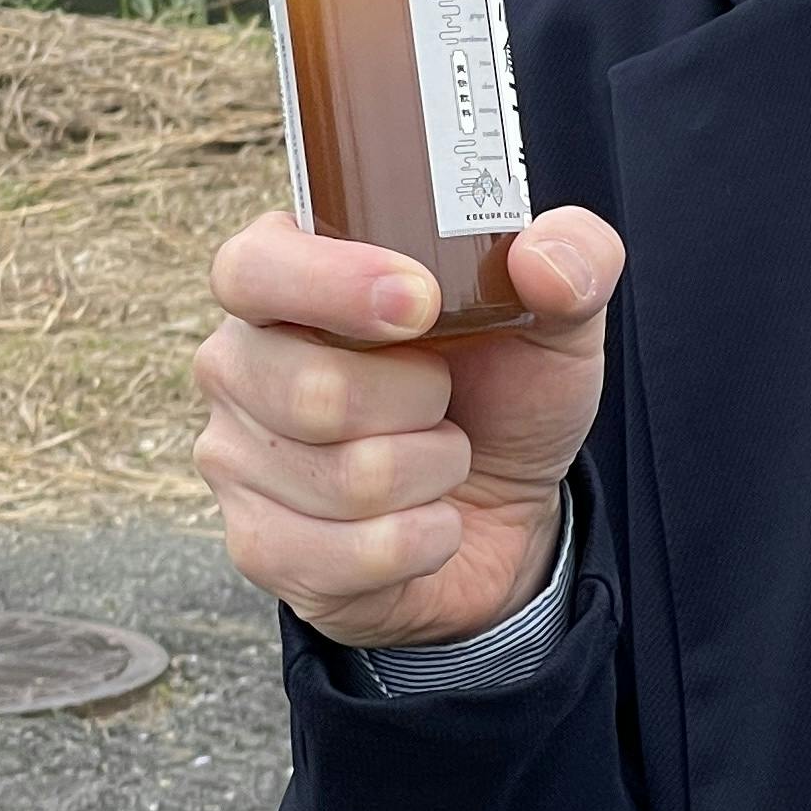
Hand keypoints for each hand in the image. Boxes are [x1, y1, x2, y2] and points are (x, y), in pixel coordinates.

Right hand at [193, 209, 623, 649]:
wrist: (507, 506)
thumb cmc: (505, 383)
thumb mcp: (559, 312)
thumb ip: (575, 257)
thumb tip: (540, 256)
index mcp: (290, 274)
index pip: (254, 267)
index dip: (330, 285)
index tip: (421, 303)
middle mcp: (242, 361)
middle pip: (311, 390)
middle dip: (421, 400)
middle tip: (446, 392)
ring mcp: (236, 459)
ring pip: (344, 477)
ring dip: (433, 469)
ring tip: (441, 450)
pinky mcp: (258, 549)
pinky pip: (349, 555)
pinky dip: (423, 537)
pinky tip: (429, 518)